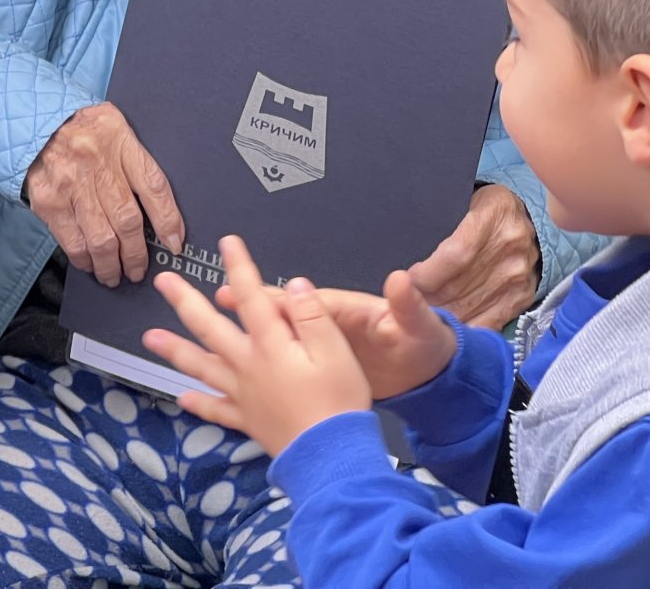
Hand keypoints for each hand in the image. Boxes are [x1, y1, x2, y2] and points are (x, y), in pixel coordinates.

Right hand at [25, 101, 184, 286]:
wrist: (32, 120)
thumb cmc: (80, 126)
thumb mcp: (114, 125)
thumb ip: (135, 157)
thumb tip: (162, 205)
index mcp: (119, 140)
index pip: (153, 186)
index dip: (168, 220)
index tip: (174, 244)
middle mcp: (96, 163)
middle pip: (128, 220)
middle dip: (137, 254)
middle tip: (139, 269)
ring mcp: (71, 185)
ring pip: (102, 238)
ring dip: (112, 265)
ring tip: (115, 274)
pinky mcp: (49, 201)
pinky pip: (73, 241)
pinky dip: (84, 259)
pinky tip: (90, 264)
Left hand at [143, 237, 372, 458]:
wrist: (331, 458)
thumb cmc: (338, 404)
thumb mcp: (336, 352)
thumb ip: (311, 316)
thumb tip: (294, 284)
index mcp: (272, 345)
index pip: (252, 297)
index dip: (239, 268)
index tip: (227, 243)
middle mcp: (249, 365)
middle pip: (210, 328)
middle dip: (185, 301)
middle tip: (163, 281)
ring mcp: (243, 394)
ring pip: (201, 366)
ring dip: (174, 349)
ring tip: (148, 337)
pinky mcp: (247, 420)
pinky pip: (216, 410)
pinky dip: (198, 402)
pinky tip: (182, 396)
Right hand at [222, 271, 456, 399]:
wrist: (428, 371)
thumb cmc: (422, 342)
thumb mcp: (418, 324)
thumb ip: (408, 302)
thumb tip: (401, 278)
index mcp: (346, 309)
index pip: (307, 301)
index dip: (279, 298)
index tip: (251, 296)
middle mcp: (327, 322)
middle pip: (284, 312)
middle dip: (252, 304)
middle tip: (221, 296)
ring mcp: (321, 344)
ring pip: (278, 337)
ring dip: (249, 332)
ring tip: (221, 327)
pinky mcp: (320, 365)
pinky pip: (289, 362)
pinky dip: (262, 364)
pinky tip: (233, 370)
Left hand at [407, 185, 538, 327]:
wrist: (526, 218)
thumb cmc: (484, 207)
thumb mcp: (463, 199)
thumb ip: (442, 220)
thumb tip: (409, 249)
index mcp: (493, 215)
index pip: (456, 255)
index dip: (429, 274)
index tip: (409, 280)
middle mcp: (510, 247)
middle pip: (461, 285)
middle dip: (429, 299)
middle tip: (407, 305)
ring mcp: (520, 274)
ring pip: (473, 306)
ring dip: (443, 316)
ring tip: (421, 318)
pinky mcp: (523, 296)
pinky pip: (491, 321)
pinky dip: (467, 327)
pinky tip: (447, 329)